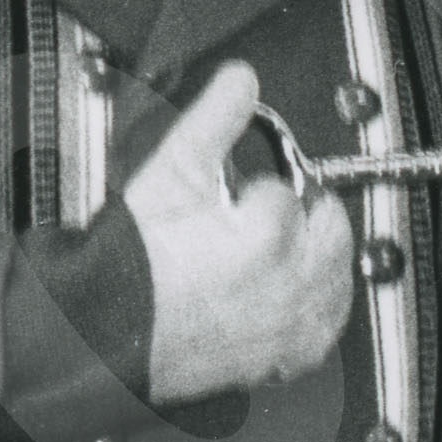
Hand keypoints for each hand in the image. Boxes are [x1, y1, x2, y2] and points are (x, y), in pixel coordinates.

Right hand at [123, 61, 356, 405]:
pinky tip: (289, 300)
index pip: (290, 190)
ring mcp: (291, 326)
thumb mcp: (171, 171)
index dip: (259, 189)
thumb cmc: (133, 263)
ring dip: (318, 261)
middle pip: (331, 231)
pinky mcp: (282, 361)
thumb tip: (241, 79)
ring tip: (277, 253)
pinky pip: (324, 333)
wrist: (105, 331)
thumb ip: (214, 117)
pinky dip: (316, 313)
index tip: (238, 196)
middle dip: (304, 217)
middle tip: (264, 216)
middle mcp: (292, 283)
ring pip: (337, 281)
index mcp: (272, 232)